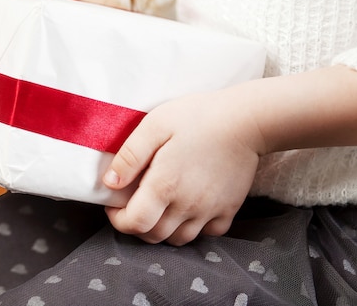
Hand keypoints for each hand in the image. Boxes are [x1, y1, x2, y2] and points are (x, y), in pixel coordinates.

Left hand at [103, 89, 262, 245]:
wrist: (246, 119)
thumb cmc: (197, 117)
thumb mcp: (154, 126)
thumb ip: (129, 156)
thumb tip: (110, 183)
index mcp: (164, 186)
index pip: (134, 224)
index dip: (118, 219)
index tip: (114, 203)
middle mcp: (186, 205)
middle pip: (154, 235)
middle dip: (136, 225)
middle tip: (132, 204)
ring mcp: (210, 210)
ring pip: (179, 239)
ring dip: (162, 230)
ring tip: (158, 207)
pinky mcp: (229, 209)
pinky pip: (207, 233)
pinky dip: (193, 229)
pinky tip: (187, 209)